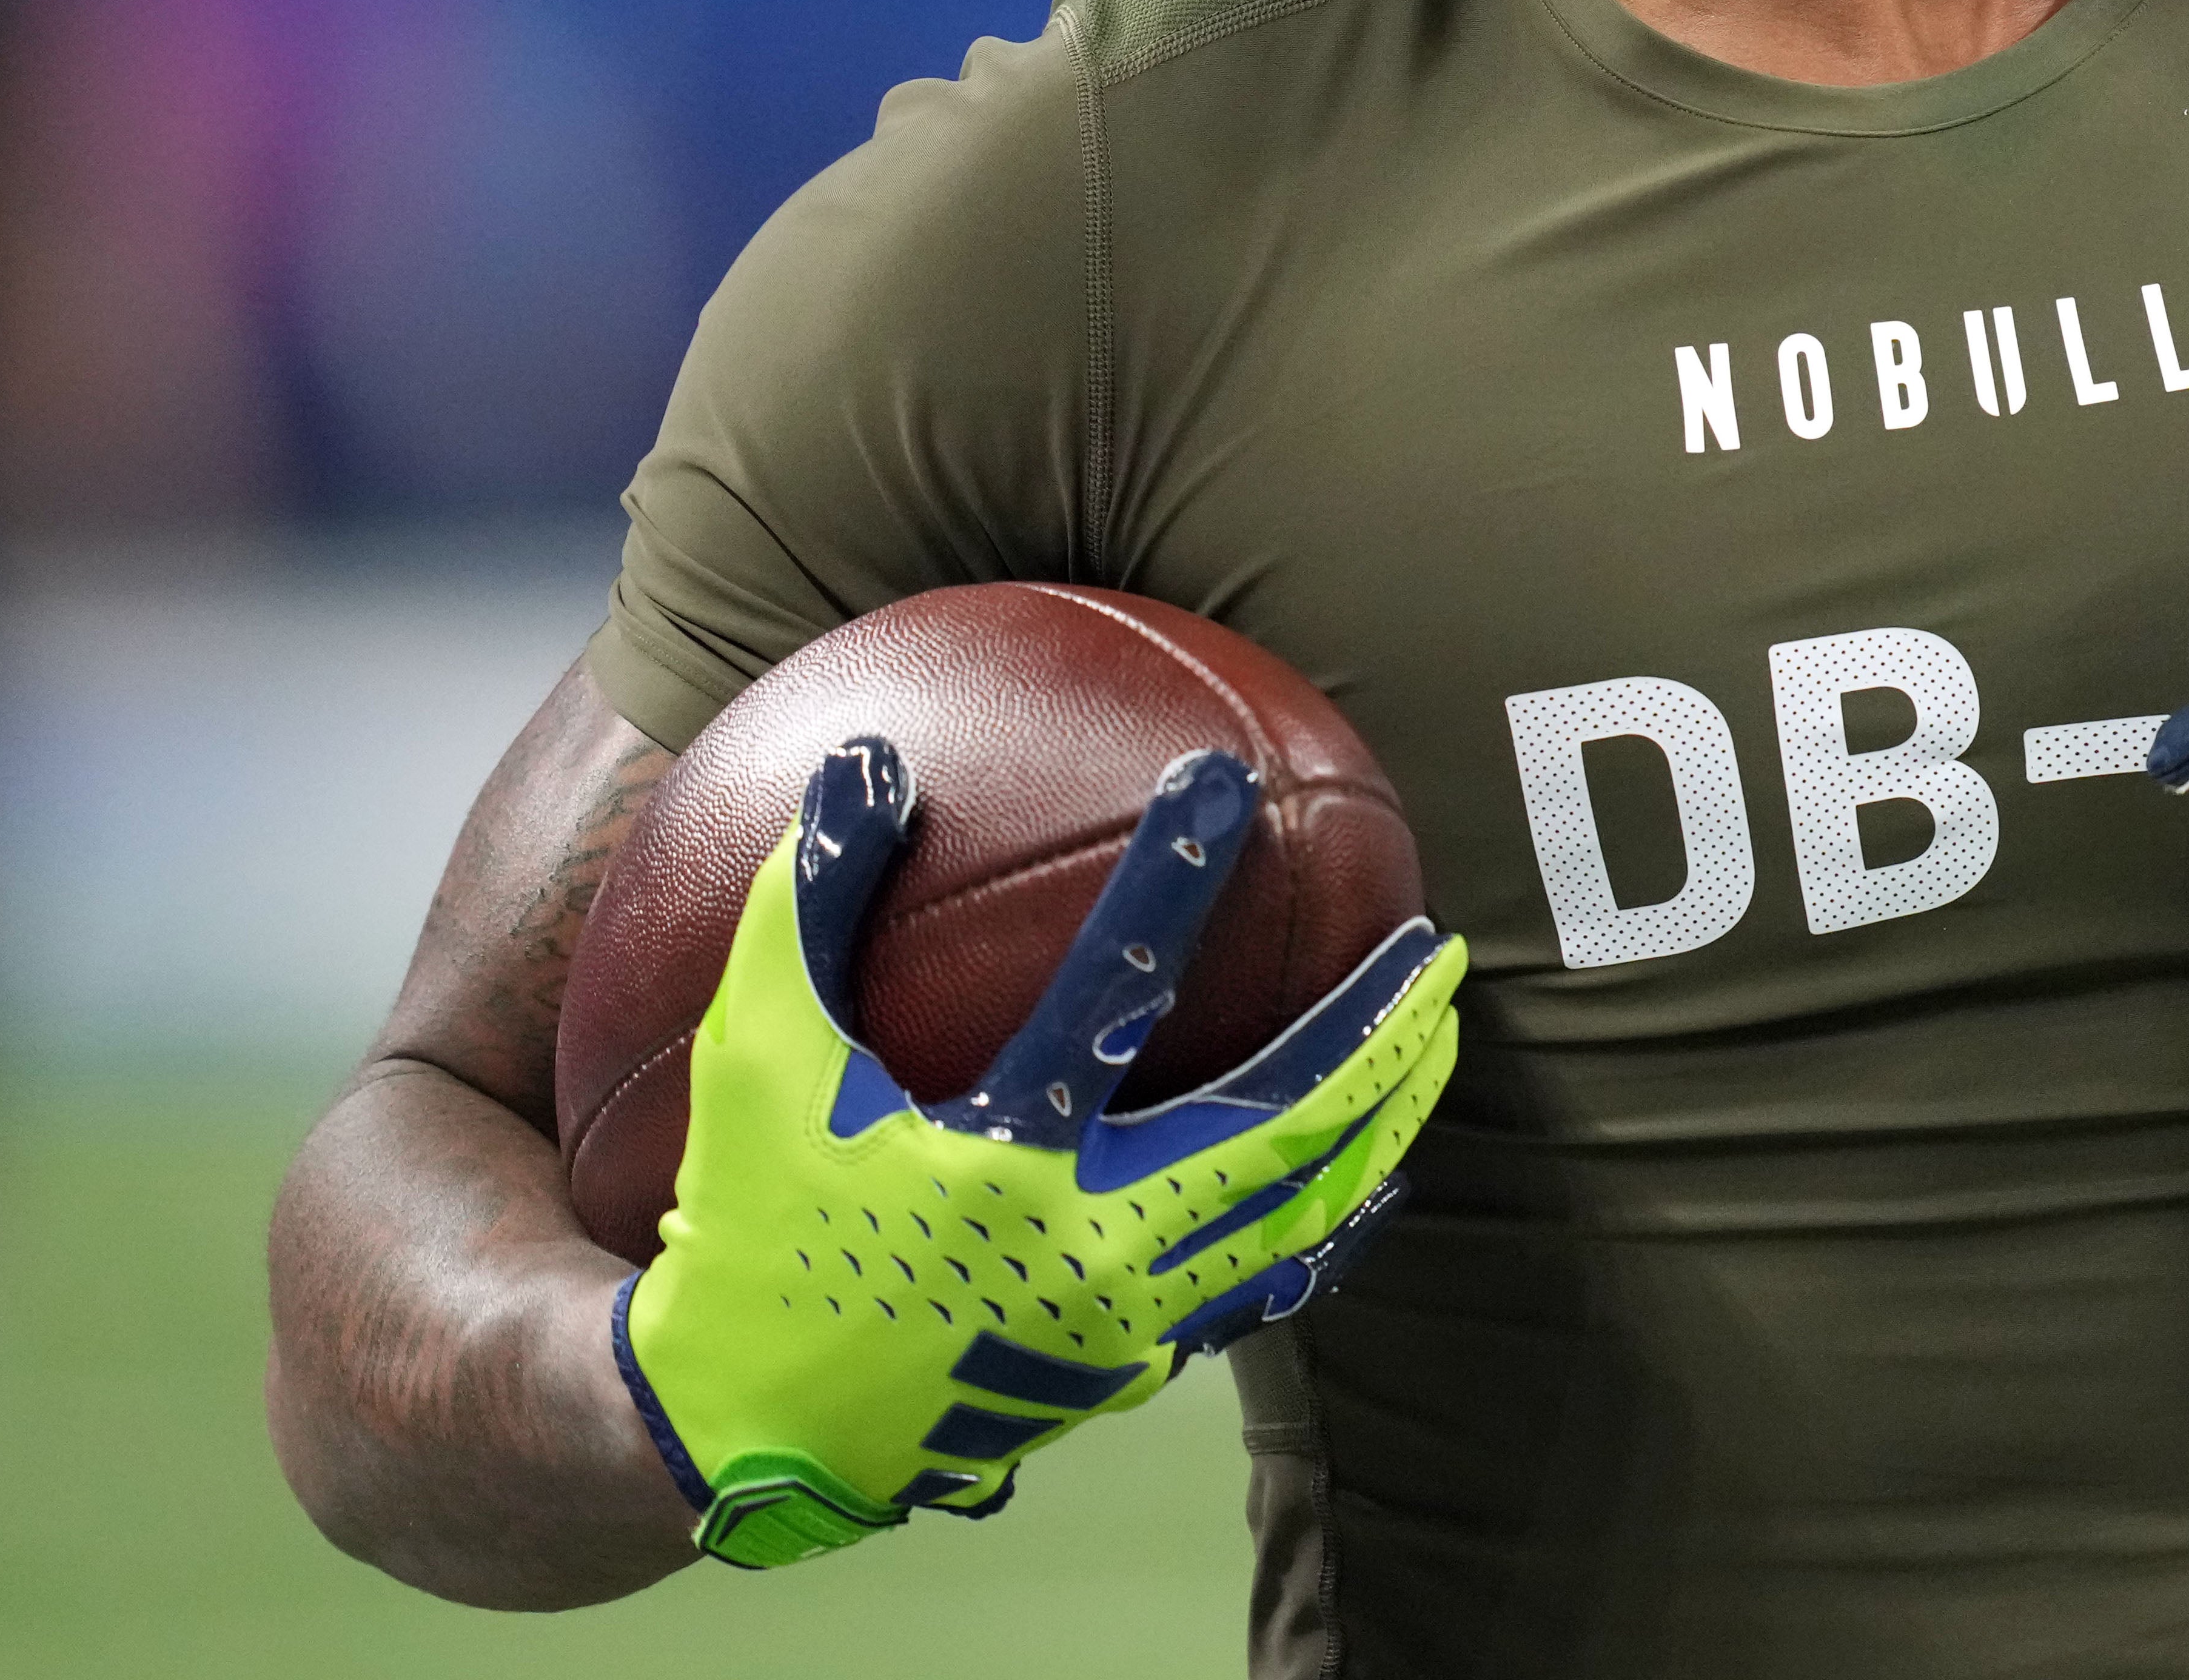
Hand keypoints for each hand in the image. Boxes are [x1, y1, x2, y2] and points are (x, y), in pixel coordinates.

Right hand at [611, 735, 1462, 1567]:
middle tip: (1440, 952)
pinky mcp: (1136, 1362)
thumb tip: (866, 760)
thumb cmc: (747, 1229)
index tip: (1223, 783)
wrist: (750, 1428)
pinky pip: (1269, 1285)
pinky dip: (1336, 1221)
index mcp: (999, 1164)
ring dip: (1382, 1119)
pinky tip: (1376, 1173)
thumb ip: (804, 908)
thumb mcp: (755, 1062)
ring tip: (1441, 1041)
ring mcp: (1129, 1317)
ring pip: (1301, 1210)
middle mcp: (1087, 1246)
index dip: (1166, 882)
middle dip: (1373, 1036)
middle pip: (1279, 1127)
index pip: (1106, 997)